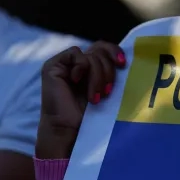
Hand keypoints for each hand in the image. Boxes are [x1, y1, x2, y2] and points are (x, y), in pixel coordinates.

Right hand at [35, 42, 125, 158]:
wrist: (69, 131)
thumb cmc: (89, 117)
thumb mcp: (106, 90)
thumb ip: (110, 73)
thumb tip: (126, 58)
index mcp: (91, 68)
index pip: (104, 48)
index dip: (115, 51)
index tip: (123, 64)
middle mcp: (78, 63)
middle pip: (100, 49)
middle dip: (108, 70)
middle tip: (109, 90)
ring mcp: (65, 64)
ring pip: (91, 55)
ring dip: (97, 77)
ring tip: (95, 97)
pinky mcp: (53, 66)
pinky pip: (75, 54)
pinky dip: (82, 67)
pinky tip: (77, 81)